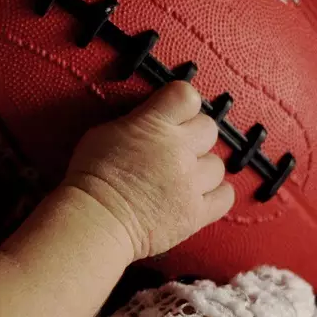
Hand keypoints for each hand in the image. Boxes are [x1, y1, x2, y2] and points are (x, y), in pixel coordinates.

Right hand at [63, 81, 234, 261]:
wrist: (95, 219)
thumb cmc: (90, 176)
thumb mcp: (104, 133)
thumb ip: (135, 122)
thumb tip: (150, 120)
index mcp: (154, 125)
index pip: (186, 96)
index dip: (181, 104)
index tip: (174, 113)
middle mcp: (178, 150)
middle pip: (208, 128)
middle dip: (194, 135)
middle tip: (177, 148)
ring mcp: (190, 182)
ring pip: (217, 164)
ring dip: (202, 168)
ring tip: (183, 177)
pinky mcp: (195, 212)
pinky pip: (225, 196)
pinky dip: (216, 194)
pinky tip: (200, 194)